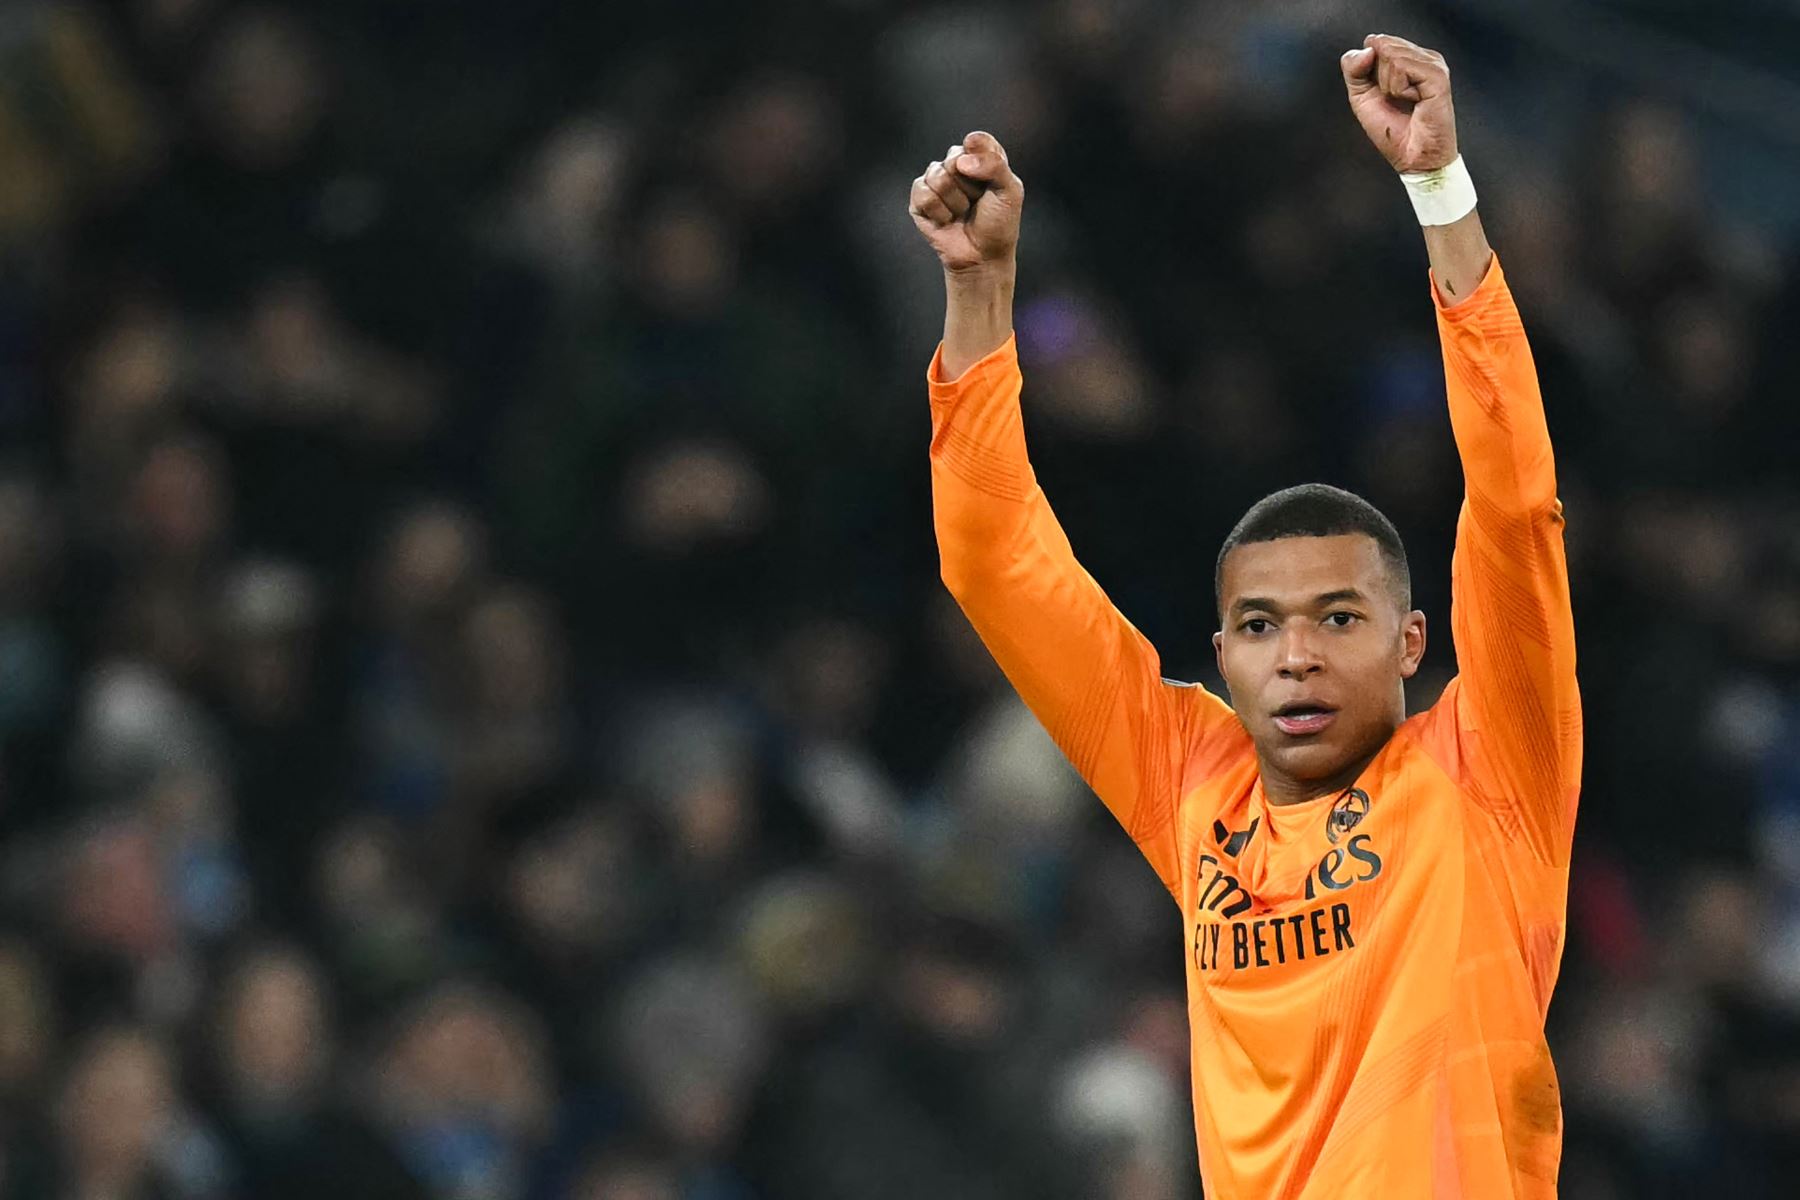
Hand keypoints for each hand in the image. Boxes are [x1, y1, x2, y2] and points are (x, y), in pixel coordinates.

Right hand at [909, 130, 1022, 274]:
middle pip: (954, 157)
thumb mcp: (1009, 190)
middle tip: (977, 202)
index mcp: (981, 157)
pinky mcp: (919, 199)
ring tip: (962, 213)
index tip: (990, 181)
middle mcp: (957, 165)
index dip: (981, 159)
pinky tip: (947, 220)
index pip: (976, 141)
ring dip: (955, 201)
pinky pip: (924, 193)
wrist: (982, 257)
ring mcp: (936, 180)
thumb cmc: (999, 223)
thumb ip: (994, 164)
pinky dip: (939, 211)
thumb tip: (961, 161)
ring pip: (938, 176)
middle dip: (969, 185)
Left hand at [1341, 35, 1457, 173]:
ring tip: (1406, 101)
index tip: (1382, 93)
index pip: (1374, 43)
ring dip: (1390, 86)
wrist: (1413, 158)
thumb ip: (1353, 68)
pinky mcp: (1438, 75)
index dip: (1367, 69)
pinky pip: (1402, 67)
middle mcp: (1423, 56)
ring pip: (1392, 55)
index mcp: (1408, 57)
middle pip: (1381, 46)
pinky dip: (1399, 89)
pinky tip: (1415, 101)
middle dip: (1379, 78)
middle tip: (1396, 99)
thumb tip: (1368, 47)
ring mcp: (1433, 64)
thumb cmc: (1392, 130)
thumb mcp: (1361, 95)